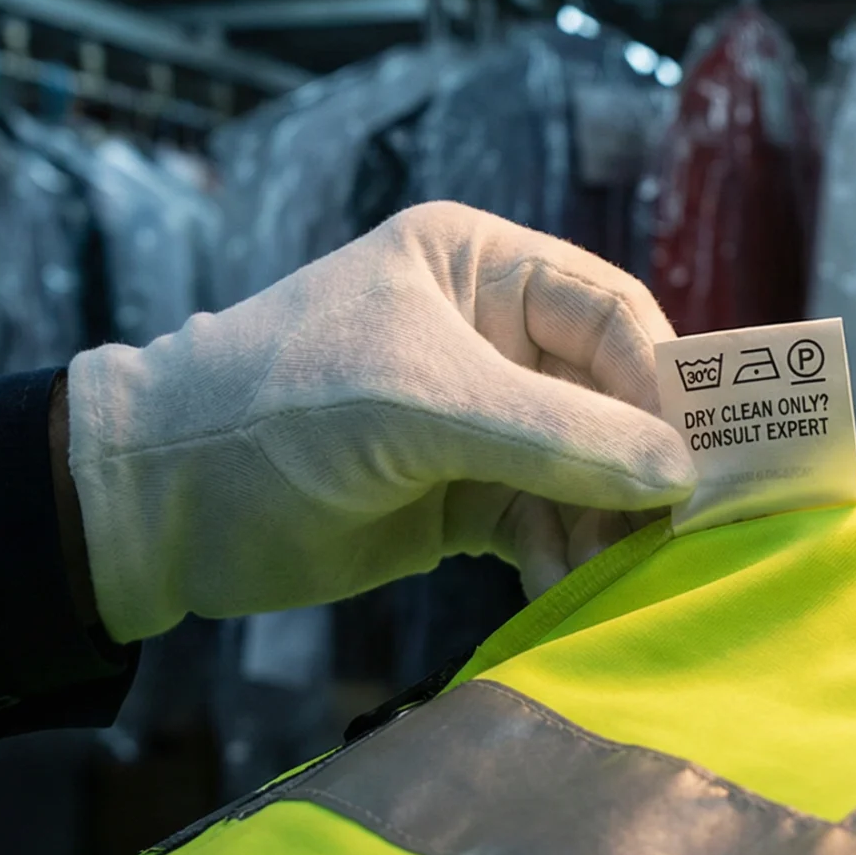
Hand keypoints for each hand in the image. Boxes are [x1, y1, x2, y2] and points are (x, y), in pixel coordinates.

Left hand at [65, 202, 694, 643]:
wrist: (158, 505)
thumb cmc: (280, 409)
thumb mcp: (425, 406)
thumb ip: (559, 436)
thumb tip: (680, 475)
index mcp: (479, 266)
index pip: (611, 313)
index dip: (661, 383)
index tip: (697, 459)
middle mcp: (491, 335)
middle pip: (613, 395)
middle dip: (642, 462)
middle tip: (682, 530)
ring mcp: (480, 421)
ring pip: (588, 467)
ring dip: (608, 520)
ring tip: (618, 571)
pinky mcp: (462, 497)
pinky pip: (547, 522)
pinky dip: (566, 555)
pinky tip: (569, 588)